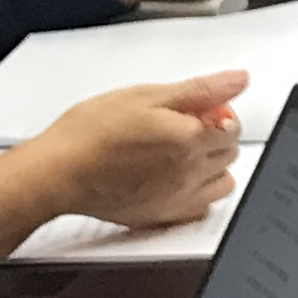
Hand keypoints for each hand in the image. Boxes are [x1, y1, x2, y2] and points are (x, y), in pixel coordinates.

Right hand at [2, 79, 242, 244]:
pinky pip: (201, 210)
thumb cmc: (92, 132)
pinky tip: (177, 179)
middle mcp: (190, 173)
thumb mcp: (146, 95)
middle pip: (229, 153)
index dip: (218, 111)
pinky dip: (198, 194)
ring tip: (181, 152)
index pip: (232, 126)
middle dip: (216, 135)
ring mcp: (178, 199)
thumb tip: (238, 80)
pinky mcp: (162, 217)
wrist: (59, 171)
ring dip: (212, 165)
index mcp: (189, 139)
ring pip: (222, 183)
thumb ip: (200, 90)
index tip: (198, 107)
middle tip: (183, 125)